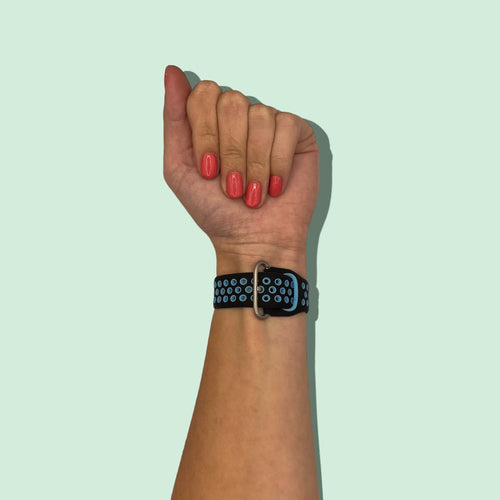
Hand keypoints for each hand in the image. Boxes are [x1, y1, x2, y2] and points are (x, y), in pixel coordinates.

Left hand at [163, 65, 318, 273]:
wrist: (253, 240)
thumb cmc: (216, 210)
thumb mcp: (179, 168)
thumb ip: (173, 120)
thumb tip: (172, 71)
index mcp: (210, 121)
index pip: (203, 94)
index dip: (205, 134)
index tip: (207, 170)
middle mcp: (239, 116)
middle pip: (231, 101)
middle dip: (230, 151)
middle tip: (232, 186)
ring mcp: (268, 122)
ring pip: (260, 115)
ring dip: (254, 164)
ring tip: (253, 192)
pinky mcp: (297, 133)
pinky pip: (286, 126)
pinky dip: (277, 163)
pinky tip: (275, 186)